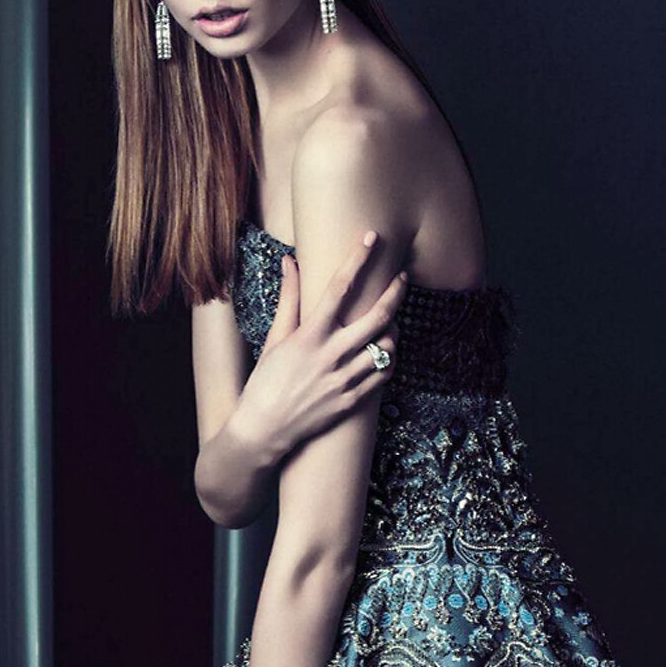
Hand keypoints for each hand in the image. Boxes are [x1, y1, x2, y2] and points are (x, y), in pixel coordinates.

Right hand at [236, 232, 409, 461]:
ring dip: (392, 331)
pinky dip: (387, 360)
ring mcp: (344, 380)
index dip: (358, 258)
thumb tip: (291, 261)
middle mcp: (331, 355)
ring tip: (388, 324)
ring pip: (387, 347)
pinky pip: (383, 375)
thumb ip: (289, 299)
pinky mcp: (351, 401)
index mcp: (310, 335)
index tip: (372, 237)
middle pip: (378, 316)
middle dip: (395, 292)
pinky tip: (381, 353)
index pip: (340, 286)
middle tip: (402, 278)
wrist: (263, 430)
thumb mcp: (275, 338)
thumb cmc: (265, 381)